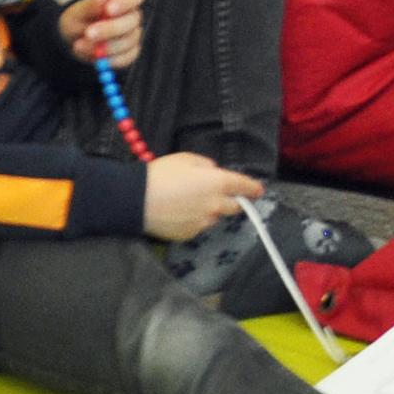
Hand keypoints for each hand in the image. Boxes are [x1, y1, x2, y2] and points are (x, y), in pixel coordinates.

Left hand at [61, 0, 142, 67]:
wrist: (75, 40)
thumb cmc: (79, 20)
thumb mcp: (78, 11)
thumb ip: (91, 6)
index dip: (125, 2)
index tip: (109, 10)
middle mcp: (131, 15)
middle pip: (133, 20)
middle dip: (111, 29)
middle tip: (89, 33)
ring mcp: (133, 35)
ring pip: (128, 41)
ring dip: (105, 47)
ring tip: (81, 46)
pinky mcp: (130, 52)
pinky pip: (125, 58)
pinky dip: (109, 60)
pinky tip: (94, 56)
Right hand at [140, 151, 263, 242]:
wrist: (134, 201)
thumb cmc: (160, 175)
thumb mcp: (186, 159)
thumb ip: (206, 166)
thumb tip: (213, 172)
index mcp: (218, 183)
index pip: (244, 186)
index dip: (253, 188)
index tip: (259, 190)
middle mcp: (215, 204)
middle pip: (235, 206)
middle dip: (233, 201)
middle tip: (219, 195)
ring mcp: (203, 222)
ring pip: (214, 217)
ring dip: (210, 210)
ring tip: (188, 202)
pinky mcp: (190, 234)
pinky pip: (198, 226)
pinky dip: (194, 220)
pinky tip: (178, 213)